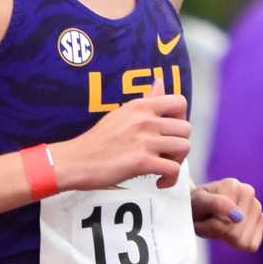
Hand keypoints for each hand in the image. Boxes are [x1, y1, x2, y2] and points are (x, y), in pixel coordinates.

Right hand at [51, 92, 188, 191]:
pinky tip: (159, 181)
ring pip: (184, 147)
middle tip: (167, 155)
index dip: (182, 118)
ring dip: (177, 161)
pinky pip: (173, 169)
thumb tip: (159, 82)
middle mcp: (145, 120)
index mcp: (140, 106)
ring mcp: (144, 140)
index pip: (179, 101)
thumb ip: (145, 100)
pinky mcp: (142, 162)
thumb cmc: (97, 141)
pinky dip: (171, 179)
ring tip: (163, 167)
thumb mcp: (122, 113)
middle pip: (186, 128)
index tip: (171, 131)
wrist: (76, 161)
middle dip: (180, 144)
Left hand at [192, 177, 262, 249]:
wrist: (197, 207)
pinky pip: (251, 244)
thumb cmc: (195, 205)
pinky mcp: (260, 222)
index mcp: (233, 186)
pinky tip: (229, 230)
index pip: (221, 224)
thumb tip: (239, 216)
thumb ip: (216, 204)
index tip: (201, 218)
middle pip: (234, 232)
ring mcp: (256, 207)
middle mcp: (249, 193)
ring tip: (216, 225)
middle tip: (206, 222)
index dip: (207, 227)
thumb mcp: (197, 203)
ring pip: (242, 240)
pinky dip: (237, 243)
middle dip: (216, 232)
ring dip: (225, 237)